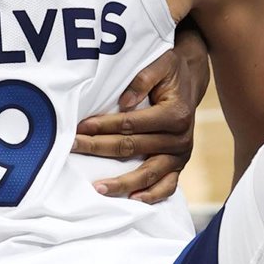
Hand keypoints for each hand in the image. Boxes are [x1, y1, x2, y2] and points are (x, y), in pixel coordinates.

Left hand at [72, 48, 198, 201]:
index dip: (104, 125)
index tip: (80, 127)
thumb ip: (144, 78)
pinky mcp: (178, 166)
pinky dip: (151, 196)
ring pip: (148, 173)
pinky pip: (167, 186)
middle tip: (73, 148)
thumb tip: (124, 102)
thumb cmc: (170, 72)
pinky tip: (132, 200)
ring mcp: (180, 155)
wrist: (190, 82)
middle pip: (133, 148)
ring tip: (98, 188)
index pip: (132, 123)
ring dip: (122, 182)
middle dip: (99, 148)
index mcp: (175, 114)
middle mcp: (180, 138)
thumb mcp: (161, 63)